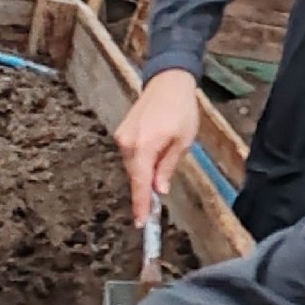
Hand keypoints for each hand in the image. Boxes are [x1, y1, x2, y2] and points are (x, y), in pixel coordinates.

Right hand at [114, 69, 200, 224]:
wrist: (168, 81)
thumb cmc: (180, 109)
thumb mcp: (182, 141)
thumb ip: (167, 167)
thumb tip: (159, 189)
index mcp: (145, 146)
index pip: (140, 184)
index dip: (141, 205)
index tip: (141, 223)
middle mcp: (128, 143)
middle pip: (136, 176)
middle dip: (146, 188)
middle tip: (159, 197)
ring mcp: (122, 136)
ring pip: (133, 165)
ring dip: (145, 171)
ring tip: (165, 156)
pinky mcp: (122, 131)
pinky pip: (131, 154)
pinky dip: (142, 160)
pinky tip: (156, 151)